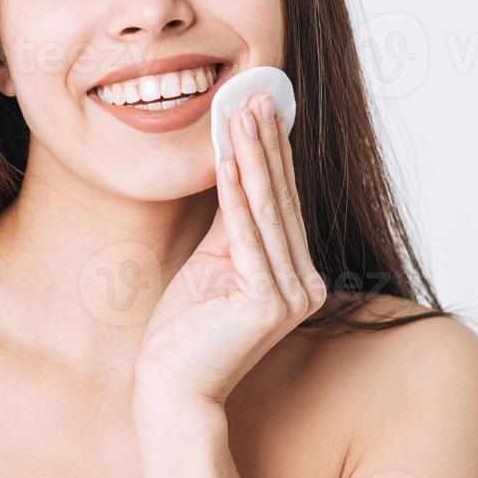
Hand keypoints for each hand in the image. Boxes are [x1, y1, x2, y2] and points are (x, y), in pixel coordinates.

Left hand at [134, 91, 327, 406]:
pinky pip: (246, 235)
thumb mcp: (213, 261)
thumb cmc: (187, 328)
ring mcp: (292, 295)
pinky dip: (235, 193)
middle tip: (257, 93)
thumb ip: (231, 221)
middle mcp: (305, 284)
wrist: (172, 385)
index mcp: (297, 273)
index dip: (273, 151)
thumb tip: (234, 163)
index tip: (262, 105)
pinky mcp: (268, 303)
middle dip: (266, 142)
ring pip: (266, 210)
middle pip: (279, 199)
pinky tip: (227, 158)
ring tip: (242, 112)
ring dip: (253, 156)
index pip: (282, 201)